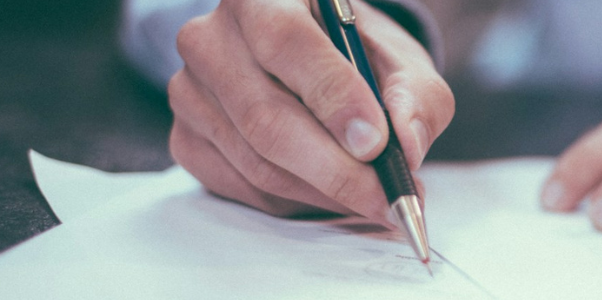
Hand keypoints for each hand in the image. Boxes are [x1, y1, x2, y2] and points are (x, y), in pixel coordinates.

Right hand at [168, 0, 452, 220]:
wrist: (322, 68)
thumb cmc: (362, 59)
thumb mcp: (403, 65)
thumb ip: (415, 98)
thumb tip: (405, 146)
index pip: (286, 41)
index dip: (332, 96)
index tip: (375, 143)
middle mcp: (212, 36)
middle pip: (266, 116)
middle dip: (336, 169)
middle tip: (385, 196)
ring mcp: (190, 89)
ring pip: (256, 161)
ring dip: (323, 192)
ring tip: (372, 198)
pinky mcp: (186, 137)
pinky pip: (242, 186)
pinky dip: (296, 201)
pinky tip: (331, 194)